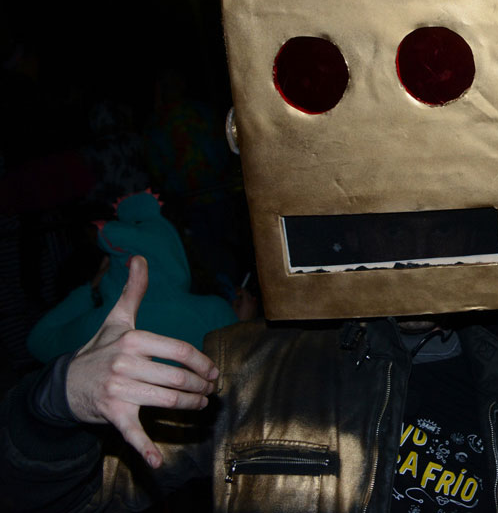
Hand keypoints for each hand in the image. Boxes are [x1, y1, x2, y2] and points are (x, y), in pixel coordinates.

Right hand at [66, 256, 219, 468]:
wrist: (64, 383)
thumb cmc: (99, 349)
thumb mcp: (116, 319)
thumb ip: (133, 290)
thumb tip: (139, 258)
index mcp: (134, 339)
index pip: (180, 351)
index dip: (202, 363)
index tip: (213, 372)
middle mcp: (127, 364)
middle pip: (178, 378)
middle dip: (201, 387)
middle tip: (211, 391)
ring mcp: (120, 389)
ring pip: (167, 401)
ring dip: (191, 406)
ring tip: (202, 405)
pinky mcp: (112, 413)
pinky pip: (132, 432)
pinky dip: (145, 448)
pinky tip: (157, 461)